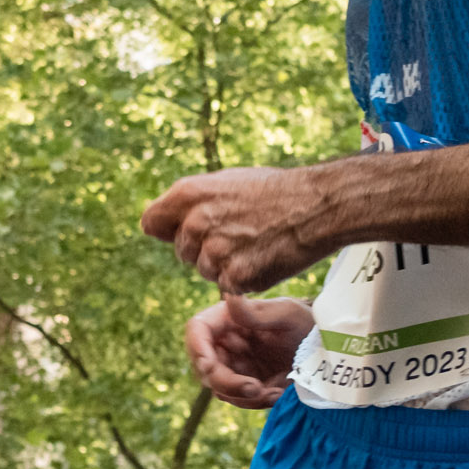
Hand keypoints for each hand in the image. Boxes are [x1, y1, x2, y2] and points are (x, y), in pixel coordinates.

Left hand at [143, 165, 340, 293]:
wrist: (318, 206)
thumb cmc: (276, 191)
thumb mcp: (226, 182)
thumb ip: (192, 202)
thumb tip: (163, 222)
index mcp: (188, 193)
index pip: (151, 223)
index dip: (169, 231)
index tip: (188, 232)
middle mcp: (196, 222)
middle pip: (181, 252)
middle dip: (203, 251)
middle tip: (239, 236)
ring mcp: (214, 252)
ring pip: (205, 271)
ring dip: (225, 266)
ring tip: (255, 246)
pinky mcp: (234, 277)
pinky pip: (227, 287)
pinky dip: (244, 280)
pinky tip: (263, 260)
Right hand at [185, 295, 315, 408]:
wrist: (323, 349)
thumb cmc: (305, 323)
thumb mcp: (287, 315)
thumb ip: (257, 313)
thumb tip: (229, 296)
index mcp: (229, 318)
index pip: (197, 329)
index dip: (197, 349)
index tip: (210, 367)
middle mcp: (225, 343)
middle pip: (205, 367)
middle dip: (227, 383)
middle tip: (257, 389)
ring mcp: (234, 366)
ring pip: (220, 389)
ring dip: (246, 396)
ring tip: (275, 391)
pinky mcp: (245, 385)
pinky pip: (240, 400)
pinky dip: (258, 401)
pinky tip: (278, 393)